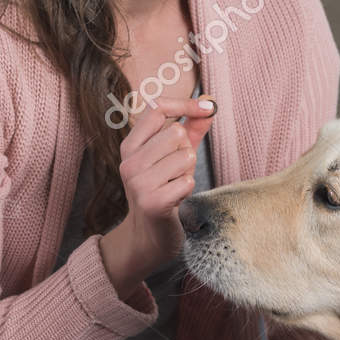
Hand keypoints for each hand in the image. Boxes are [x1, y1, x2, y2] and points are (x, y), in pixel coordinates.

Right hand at [102, 96, 215, 292]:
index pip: (156, 109)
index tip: (207, 107)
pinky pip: (187, 181)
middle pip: (176, 133)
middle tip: (177, 172)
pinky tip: (177, 200)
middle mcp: (129, 162)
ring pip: (185, 156)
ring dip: (188, 172)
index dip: (185, 104)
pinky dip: (188, 190)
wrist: (151, 236)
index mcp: (130, 147)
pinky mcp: (152, 202)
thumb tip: (209, 103)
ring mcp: (138, 183)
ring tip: (175, 186)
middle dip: (186, 151)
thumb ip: (191, 130)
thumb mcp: (175, 157)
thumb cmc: (166, 191)